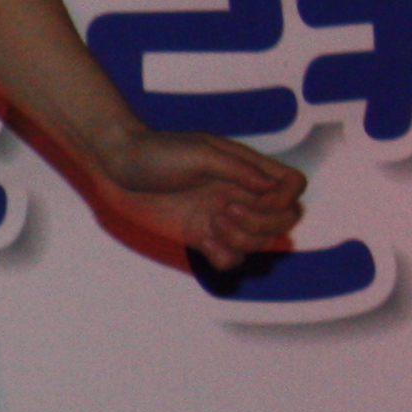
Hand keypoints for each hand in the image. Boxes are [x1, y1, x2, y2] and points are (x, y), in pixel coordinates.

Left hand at [101, 128, 307, 276]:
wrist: (119, 165)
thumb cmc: (159, 151)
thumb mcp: (201, 153)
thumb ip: (239, 170)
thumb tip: (271, 186)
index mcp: (247, 169)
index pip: (293, 186)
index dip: (284, 198)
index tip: (255, 198)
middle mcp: (241, 194)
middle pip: (285, 219)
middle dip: (264, 224)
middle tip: (225, 213)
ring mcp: (222, 217)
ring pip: (260, 243)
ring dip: (243, 240)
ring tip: (211, 224)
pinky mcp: (201, 236)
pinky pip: (230, 259)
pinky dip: (225, 256)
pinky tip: (204, 240)